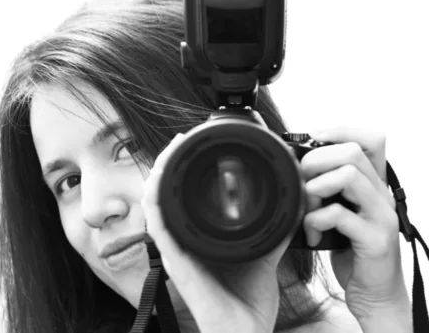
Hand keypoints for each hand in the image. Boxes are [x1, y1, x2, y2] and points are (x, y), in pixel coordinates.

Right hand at [142, 133, 287, 332]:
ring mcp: (177, 253)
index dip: (181, 170)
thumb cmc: (248, 303)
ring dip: (157, 177)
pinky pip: (158, 229)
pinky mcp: (177, 264)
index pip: (182, 199)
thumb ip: (272, 231)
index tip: (190, 144)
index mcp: (199, 240)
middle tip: (178, 140)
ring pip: (155, 207)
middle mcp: (183, 244)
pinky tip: (156, 183)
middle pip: (164, 197)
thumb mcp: (263, 257)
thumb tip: (290, 205)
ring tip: (167, 152)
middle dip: (167, 165)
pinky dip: (154, 204)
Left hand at [302, 126, 410, 324]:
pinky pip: (339, 214)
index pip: (371, 138)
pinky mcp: (375, 239)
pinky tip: (312, 235)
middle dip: (316, 161)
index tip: (314, 142)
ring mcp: (382, 215)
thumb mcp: (338, 209)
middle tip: (303, 182)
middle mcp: (382, 194)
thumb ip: (326, 187)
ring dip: (315, 188)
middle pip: (352, 151)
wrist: (373, 291)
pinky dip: (316, 221)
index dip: (340, 131)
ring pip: (347, 175)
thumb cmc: (351, 248)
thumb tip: (293, 164)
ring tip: (308, 208)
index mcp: (373, 183)